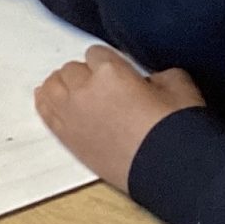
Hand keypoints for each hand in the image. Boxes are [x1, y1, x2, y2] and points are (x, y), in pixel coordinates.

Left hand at [32, 48, 204, 190]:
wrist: (169, 170)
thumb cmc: (177, 130)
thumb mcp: (180, 87)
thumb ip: (159, 74)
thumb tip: (149, 79)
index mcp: (110, 72)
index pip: (96, 53)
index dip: (108, 62)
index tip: (117, 72)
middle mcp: (84, 90)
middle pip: (71, 69)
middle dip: (87, 75)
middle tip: (103, 88)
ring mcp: (71, 115)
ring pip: (52, 86)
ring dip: (64, 86)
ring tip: (76, 92)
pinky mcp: (66, 138)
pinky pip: (44, 111)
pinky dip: (47, 103)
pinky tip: (52, 101)